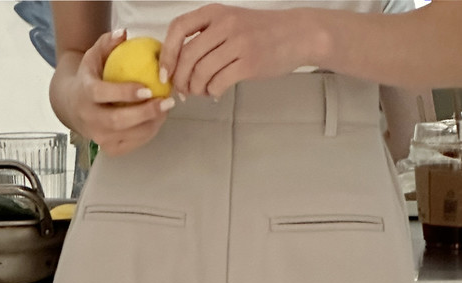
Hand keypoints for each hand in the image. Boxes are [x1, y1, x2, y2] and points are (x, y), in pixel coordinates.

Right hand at [69, 29, 175, 156]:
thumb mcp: (93, 57)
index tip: (147, 89)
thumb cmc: (89, 79)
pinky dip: (149, 132)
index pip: (102, 95)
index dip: (125, 94)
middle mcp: (89, 119)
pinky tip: (159, 119)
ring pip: (129, 135)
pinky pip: (133, 144)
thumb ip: (107, 43)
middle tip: (166, 102)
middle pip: (118, 121)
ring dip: (153, 123)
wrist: (72, 106)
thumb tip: (123, 33)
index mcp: (84, 94)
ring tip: (166, 108)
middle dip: (145, 113)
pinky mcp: (109, 148)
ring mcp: (99, 137)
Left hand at [159, 4, 314, 99]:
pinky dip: (213, 92)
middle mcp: (224, 25)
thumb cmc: (262, 32)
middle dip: (181, 79)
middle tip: (183, 91)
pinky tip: (216, 92)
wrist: (296, 35)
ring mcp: (237, 44)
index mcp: (215, 12)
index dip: (167, 53)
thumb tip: (180, 63)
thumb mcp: (231, 21)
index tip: (165, 71)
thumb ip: (207, 36)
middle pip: (188, 56)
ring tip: (202, 92)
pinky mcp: (249, 64)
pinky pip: (219, 83)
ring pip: (202, 73)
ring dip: (197, 89)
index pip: (179, 29)